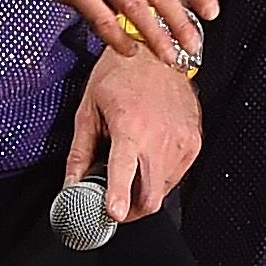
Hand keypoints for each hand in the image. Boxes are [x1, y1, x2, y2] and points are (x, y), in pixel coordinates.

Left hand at [64, 47, 202, 220]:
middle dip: (130, 210)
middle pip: (150, 198)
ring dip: (145, 192)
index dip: (119, 198)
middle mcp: (160, 137)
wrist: (157, 51)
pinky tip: (148, 156)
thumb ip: (80, 152)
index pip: (125, 171)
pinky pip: (176, 175)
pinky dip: (159, 176)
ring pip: (164, 191)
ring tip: (132, 168)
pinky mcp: (194, 142)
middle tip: (114, 205)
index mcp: (130, 126)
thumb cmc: (120, 74)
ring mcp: (182, 142)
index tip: (114, 215)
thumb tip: (70, 185)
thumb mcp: (89, 109)